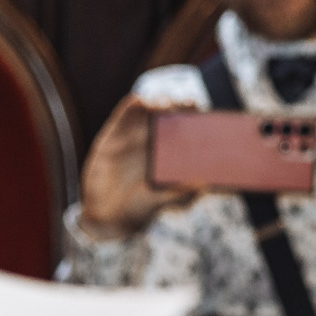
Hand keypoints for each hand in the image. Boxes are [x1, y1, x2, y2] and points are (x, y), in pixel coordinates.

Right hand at [78, 94, 194, 239]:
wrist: (105, 214)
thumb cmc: (140, 209)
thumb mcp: (161, 203)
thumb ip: (180, 195)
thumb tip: (203, 186)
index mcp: (174, 155)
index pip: (191, 131)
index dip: (201, 121)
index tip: (209, 119)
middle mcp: (157, 141)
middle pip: (174, 114)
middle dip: (184, 105)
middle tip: (192, 104)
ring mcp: (136, 135)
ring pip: (152, 109)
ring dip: (162, 101)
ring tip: (167, 105)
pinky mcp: (115, 133)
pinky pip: (126, 113)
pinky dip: (135, 104)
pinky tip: (142, 102)